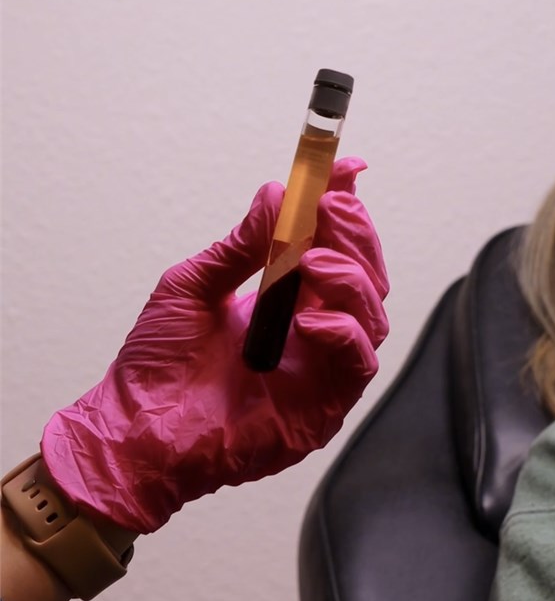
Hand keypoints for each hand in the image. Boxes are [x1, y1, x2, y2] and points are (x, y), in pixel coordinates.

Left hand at [41, 158, 388, 532]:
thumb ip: (239, 244)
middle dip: (355, 235)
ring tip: (311, 260)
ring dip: (350, 276)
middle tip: (331, 207)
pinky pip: (358, 364)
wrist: (136, 429)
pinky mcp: (324, 408)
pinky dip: (343, 332)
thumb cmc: (158, 365)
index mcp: (288, 302)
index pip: (336, 250)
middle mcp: (314, 332)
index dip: (347, 212)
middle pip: (366, 276)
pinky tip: (307, 319)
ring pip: (372, 314)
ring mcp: (322, 370)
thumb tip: (275, 194)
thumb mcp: (194, 285)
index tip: (345, 171)